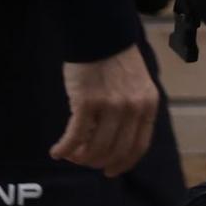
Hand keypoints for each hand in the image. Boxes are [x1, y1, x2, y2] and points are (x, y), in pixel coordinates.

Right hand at [50, 44, 159, 176]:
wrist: (101, 34)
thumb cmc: (116, 59)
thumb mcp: (137, 85)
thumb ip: (133, 111)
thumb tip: (117, 143)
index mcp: (148, 104)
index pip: (139, 146)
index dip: (123, 163)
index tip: (110, 171)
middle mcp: (133, 108)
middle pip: (116, 151)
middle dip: (98, 162)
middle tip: (84, 161)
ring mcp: (111, 106)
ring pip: (95, 148)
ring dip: (80, 157)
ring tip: (71, 155)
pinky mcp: (87, 103)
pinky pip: (75, 137)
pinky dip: (65, 148)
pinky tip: (57, 151)